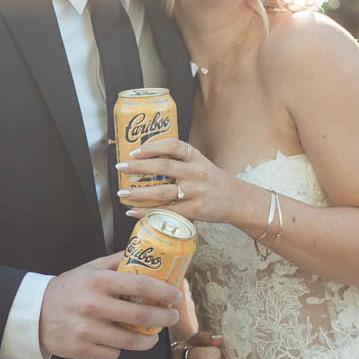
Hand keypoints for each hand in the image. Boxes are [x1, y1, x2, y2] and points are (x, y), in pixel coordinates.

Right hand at [38, 254, 183, 358]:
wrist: (35, 313)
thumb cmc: (67, 290)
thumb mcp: (90, 268)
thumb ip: (117, 262)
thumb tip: (145, 253)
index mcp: (98, 281)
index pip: (140, 284)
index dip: (164, 291)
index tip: (176, 295)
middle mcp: (94, 305)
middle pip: (141, 316)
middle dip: (163, 318)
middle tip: (171, 317)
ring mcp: (88, 329)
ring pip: (131, 340)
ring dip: (148, 340)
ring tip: (152, 335)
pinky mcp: (83, 348)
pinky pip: (114, 352)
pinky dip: (121, 347)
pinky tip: (120, 340)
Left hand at [117, 138, 254, 229]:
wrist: (237, 201)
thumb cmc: (214, 182)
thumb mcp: (201, 164)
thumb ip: (180, 160)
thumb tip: (148, 158)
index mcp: (196, 158)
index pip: (173, 145)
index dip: (152, 146)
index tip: (135, 150)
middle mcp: (196, 173)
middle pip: (163, 166)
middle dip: (138, 166)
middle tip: (121, 167)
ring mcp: (195, 192)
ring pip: (162, 191)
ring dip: (138, 193)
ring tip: (122, 194)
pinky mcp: (194, 210)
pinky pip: (166, 211)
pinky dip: (147, 212)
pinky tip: (133, 212)